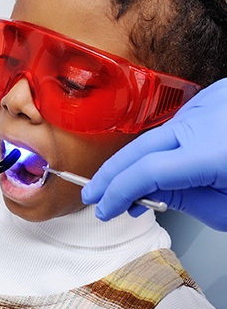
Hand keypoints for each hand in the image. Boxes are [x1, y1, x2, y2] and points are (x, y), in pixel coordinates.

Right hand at [81, 79, 226, 230]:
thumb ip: (182, 199)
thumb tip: (144, 195)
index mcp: (215, 151)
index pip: (147, 172)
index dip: (118, 192)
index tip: (103, 209)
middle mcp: (207, 120)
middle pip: (139, 148)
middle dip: (110, 174)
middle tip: (93, 195)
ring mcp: (209, 104)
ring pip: (154, 137)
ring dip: (133, 164)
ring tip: (125, 193)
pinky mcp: (212, 99)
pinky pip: (173, 126)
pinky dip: (159, 149)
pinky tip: (154, 168)